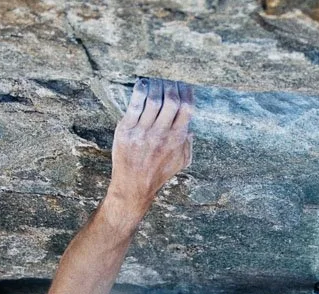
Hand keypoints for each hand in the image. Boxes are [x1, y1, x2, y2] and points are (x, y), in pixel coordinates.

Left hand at [107, 77, 193, 209]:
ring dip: (156, 86)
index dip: (187, 92)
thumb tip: (192, 129)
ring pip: (153, 100)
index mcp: (177, 139)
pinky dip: (139, 92)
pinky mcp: (126, 131)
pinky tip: (141, 85)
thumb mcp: (181, 162)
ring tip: (155, 82)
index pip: (187, 108)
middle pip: (171, 101)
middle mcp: (161, 134)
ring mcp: (143, 132)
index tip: (183, 85)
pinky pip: (134, 106)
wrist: (133, 187)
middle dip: (171, 86)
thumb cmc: (158, 174)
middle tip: (168, 81)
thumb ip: (188, 145)